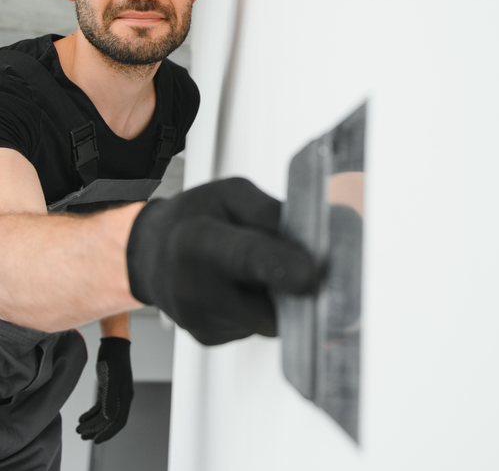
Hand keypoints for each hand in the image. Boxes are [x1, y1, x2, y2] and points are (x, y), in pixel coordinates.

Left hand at [76, 337, 133, 442]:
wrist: (114, 345)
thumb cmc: (114, 359)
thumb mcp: (112, 378)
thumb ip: (110, 398)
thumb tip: (108, 417)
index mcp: (126, 396)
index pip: (119, 421)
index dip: (108, 433)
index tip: (95, 441)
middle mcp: (122, 397)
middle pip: (110, 420)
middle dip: (96, 430)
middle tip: (81, 435)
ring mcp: (115, 393)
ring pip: (104, 414)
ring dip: (92, 423)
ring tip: (78, 428)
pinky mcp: (108, 389)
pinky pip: (100, 406)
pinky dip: (91, 413)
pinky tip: (82, 417)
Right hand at [126, 177, 317, 345]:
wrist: (150, 253)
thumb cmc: (193, 218)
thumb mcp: (231, 194)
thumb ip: (270, 213)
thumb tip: (314, 236)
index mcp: (198, 241)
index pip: (244, 256)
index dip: (279, 266)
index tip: (310, 273)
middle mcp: (193, 289)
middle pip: (264, 307)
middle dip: (294, 291)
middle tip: (303, 266)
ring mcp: (200, 321)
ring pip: (267, 317)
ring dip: (276, 296)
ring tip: (255, 269)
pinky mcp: (211, 338)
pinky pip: (256, 324)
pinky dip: (261, 306)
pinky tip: (243, 286)